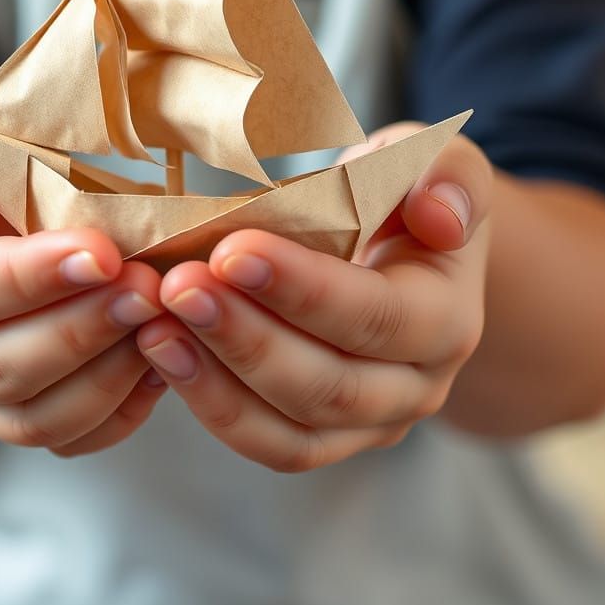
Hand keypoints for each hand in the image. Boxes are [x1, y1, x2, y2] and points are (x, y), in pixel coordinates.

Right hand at [0, 110, 166, 454]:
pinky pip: (73, 440)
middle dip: (80, 330)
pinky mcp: (18, 422)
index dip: (29, 279)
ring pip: (37, 419)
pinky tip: (163, 359)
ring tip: (163, 321)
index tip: (102, 253)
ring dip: (108, 375)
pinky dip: (123, 410)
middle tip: (149, 288)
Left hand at [136, 124, 491, 471]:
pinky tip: (161, 350)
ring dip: (216, 379)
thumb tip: (440, 216)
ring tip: (155, 326)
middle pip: (330, 385)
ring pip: (292, 428)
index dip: (303, 290)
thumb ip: (448, 175)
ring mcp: (369, 423)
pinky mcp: (322, 436)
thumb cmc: (403, 200)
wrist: (400, 258)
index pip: (376, 316)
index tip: (230, 250)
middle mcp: (416, 387)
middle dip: (245, 337)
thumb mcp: (434, 162)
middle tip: (176, 287)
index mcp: (447, 318)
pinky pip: (267, 441)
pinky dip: (210, 403)